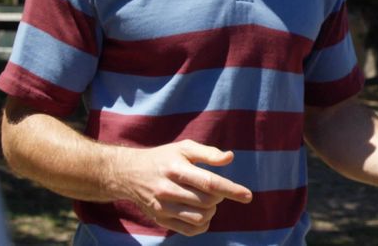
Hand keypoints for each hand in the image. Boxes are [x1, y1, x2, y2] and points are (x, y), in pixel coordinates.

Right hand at [112, 139, 252, 235]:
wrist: (129, 174)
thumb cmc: (164, 158)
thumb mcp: (184, 148)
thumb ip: (208, 153)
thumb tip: (230, 158)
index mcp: (176, 168)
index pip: (209, 182)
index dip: (231, 190)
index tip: (248, 196)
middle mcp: (167, 189)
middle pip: (207, 201)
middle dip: (219, 197)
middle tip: (214, 190)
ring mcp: (162, 207)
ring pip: (200, 218)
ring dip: (212, 211)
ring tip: (207, 201)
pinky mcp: (160, 219)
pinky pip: (190, 230)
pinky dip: (203, 225)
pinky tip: (202, 214)